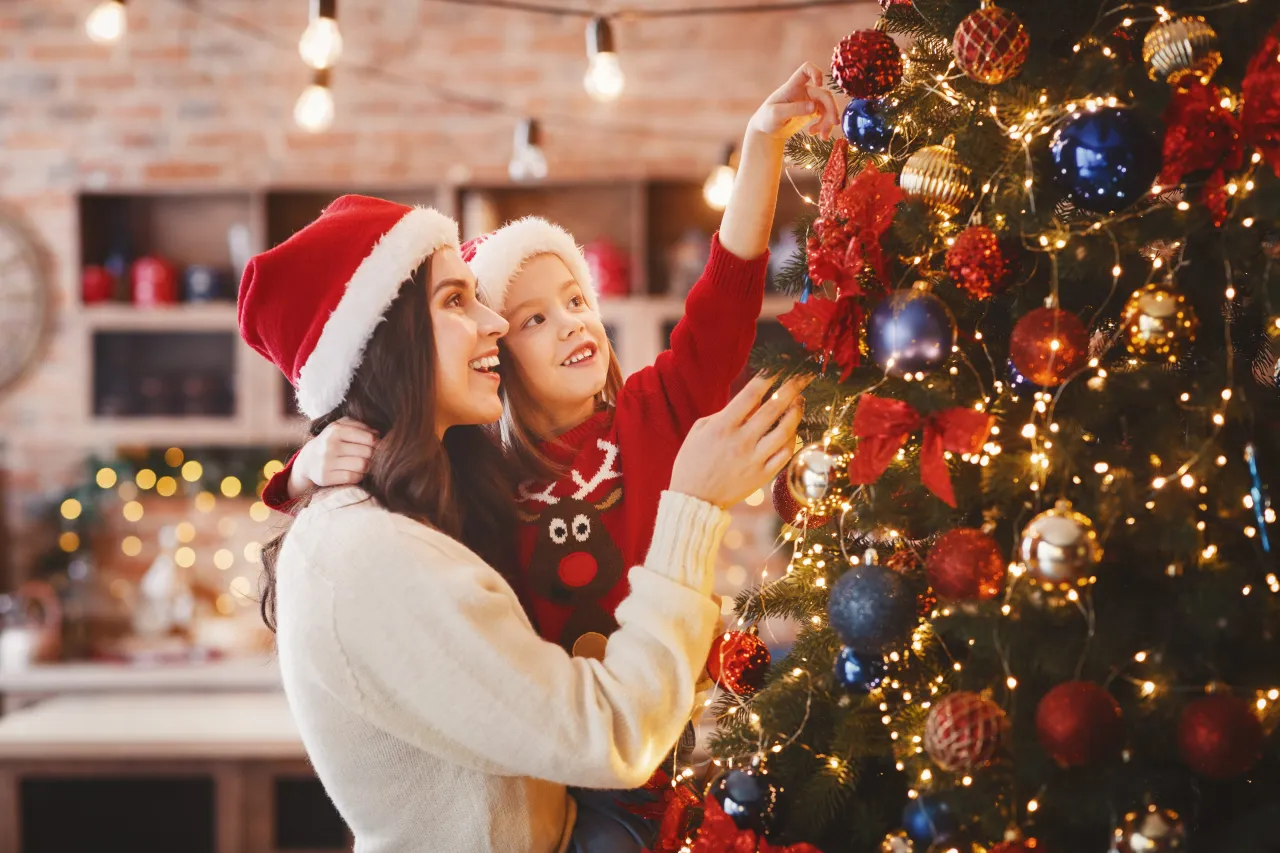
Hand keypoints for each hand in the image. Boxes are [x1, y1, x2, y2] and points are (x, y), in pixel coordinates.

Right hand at [287, 417, 377, 496]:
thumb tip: (378, 434)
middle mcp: (330, 445)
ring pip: (362, 466)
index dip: (377, 444)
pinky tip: (355, 472)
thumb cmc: (331, 441)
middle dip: (372, 456)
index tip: (376, 446)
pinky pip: (353, 477)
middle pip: (367, 452)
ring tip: (363, 464)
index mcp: (336, 430)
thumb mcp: (341, 427)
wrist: (308, 460)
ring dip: (367, 467)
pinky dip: (358, 476)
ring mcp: (326, 462)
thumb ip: (360, 426)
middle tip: (370, 457)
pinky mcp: (325, 477)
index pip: (369, 438)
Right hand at [670, 374, 807, 507]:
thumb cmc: (692, 461)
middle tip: (802, 376)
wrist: (695, 499)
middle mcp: (741, 441)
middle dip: (790, 388)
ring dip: (795, 412)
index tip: (778, 368)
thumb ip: (725, 413)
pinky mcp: (762, 476)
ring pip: (784, 431)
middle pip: (773, 408)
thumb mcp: (700, 430)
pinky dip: (792, 439)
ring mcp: (754, 459)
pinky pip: (784, 454)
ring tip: (800, 401)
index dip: (767, 378)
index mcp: (723, 426)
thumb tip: (751, 401)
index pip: (751, 394)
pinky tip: (793, 429)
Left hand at [746, 61, 839, 141]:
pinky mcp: (811, 112)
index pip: (806, 69)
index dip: (816, 72)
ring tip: (823, 136)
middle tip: (834, 124)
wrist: (766, 130)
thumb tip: (814, 107)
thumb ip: (794, 109)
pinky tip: (815, 134)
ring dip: (828, 121)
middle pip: (824, 94)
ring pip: (827, 107)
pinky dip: (824, 125)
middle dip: (831, 108)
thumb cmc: (767, 118)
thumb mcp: (776, 114)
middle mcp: (803, 91)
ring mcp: (808, 101)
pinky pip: (824, 116)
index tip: (820, 84)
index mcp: (793, 86)